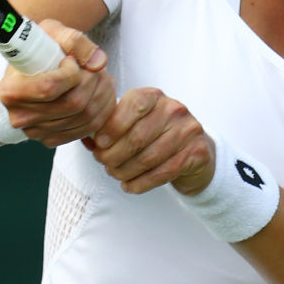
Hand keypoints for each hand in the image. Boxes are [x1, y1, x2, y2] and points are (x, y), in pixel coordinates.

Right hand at [0, 20, 116, 147]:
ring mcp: (35, 131)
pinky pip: (87, 129)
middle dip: (94, 82)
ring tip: (100, 78)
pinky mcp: (51, 139)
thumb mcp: (51, 33)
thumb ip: (75, 41)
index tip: (72, 61)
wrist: (28, 74)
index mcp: (12, 90)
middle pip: (73, 104)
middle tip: (95, 69)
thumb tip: (98, 63)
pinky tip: (100, 94)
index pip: (50, 87)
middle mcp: (20, 116)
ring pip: (85, 117)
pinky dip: (101, 111)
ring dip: (102, 95)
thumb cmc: (37, 51)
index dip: (72, 73)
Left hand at [88, 87, 215, 194]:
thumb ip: (110, 127)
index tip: (99, 144)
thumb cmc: (154, 135)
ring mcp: (188, 131)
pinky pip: (163, 173)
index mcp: (154, 96)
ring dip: (126, 171)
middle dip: (115, 155)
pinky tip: (129, 186)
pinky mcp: (196, 153)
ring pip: (149, 158)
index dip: (113, 126)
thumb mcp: (134, 123)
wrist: (193, 149)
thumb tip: (86, 139)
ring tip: (115, 175)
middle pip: (138, 137)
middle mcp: (173, 109)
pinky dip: (141, 183)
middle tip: (104, 164)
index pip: (132, 106)